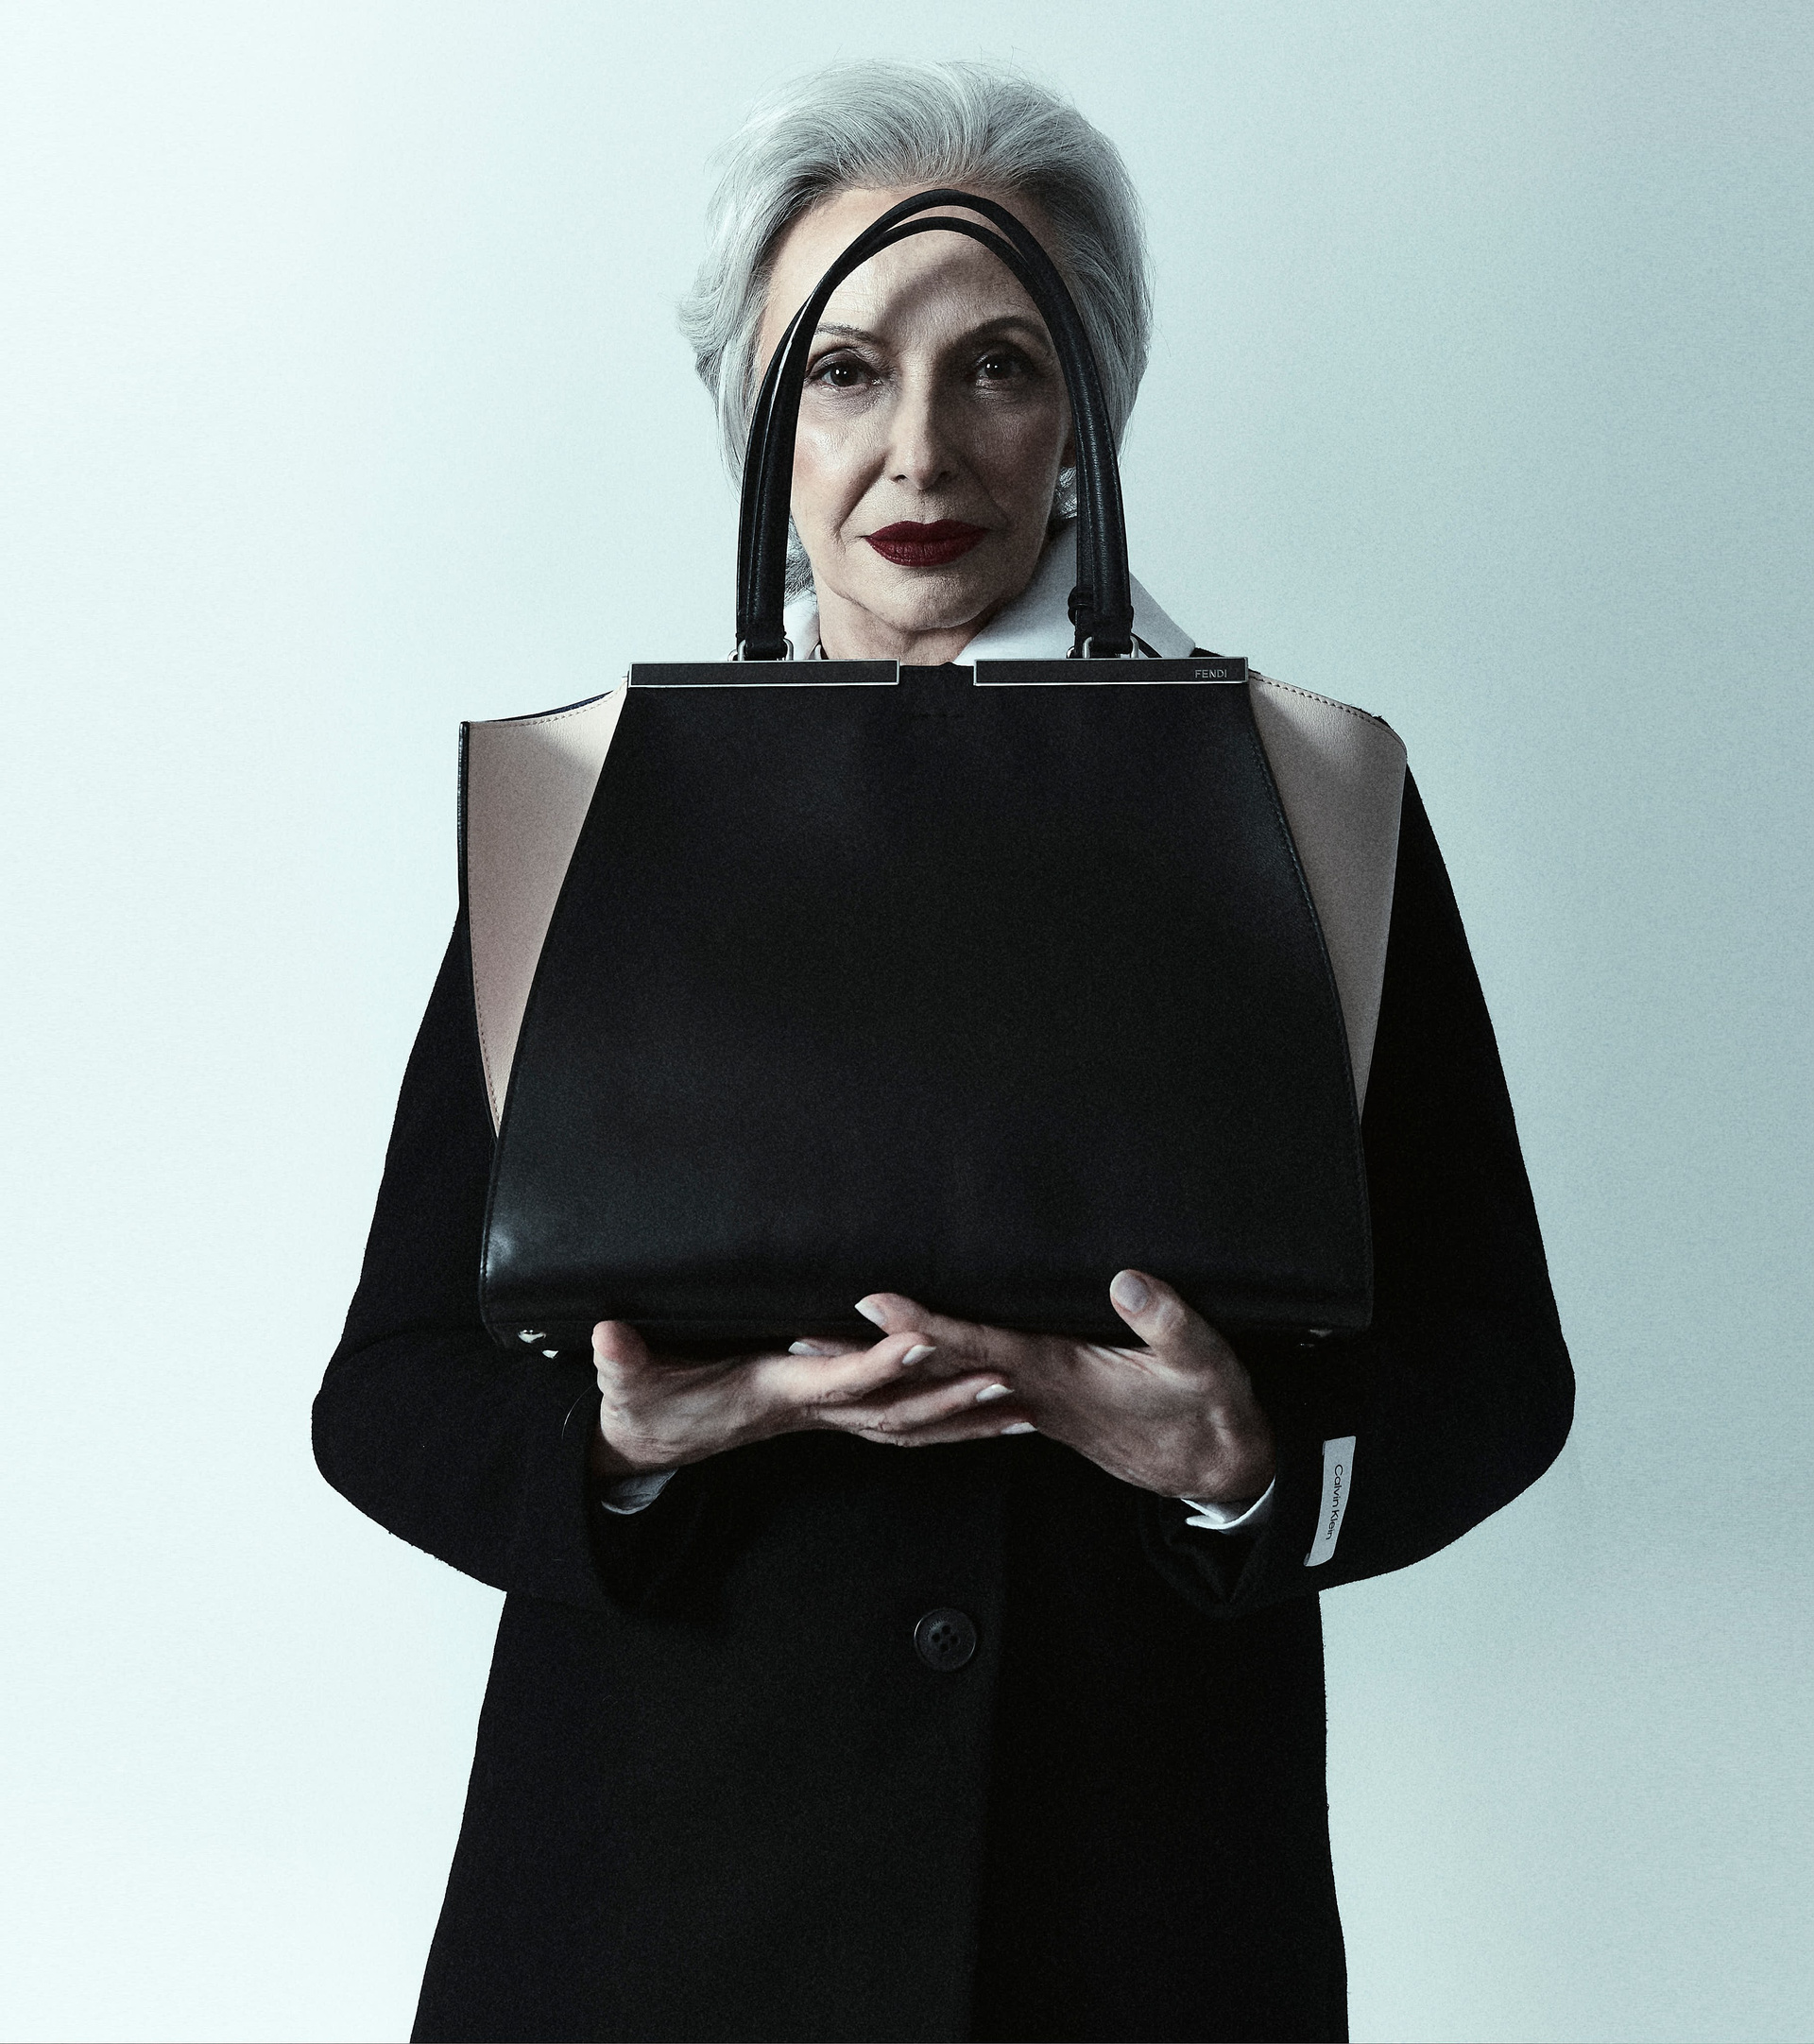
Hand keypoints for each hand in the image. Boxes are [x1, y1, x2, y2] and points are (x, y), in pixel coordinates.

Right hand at [588, 1319, 1037, 1479]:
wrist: (648, 1442)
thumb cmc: (642, 1405)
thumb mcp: (624, 1382)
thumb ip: (619, 1360)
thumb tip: (606, 1337)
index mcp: (775, 1392)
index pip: (839, 1378)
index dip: (882, 1363)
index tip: (926, 1340)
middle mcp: (812, 1411)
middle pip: (894, 1411)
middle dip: (950, 1398)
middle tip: (1010, 1379)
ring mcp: (825, 1419)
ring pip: (907, 1425)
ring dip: (964, 1418)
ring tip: (1024, 1408)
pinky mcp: (830, 1415)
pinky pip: (900, 1424)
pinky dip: (946, 1423)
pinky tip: (985, 1417)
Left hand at [843, 1271, 1275, 1503]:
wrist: (1215, 1467)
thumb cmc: (1209, 1410)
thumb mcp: (1206, 1364)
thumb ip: (1168, 1324)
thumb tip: (1127, 1281)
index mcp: (1059, 1375)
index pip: (980, 1346)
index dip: (927, 1326)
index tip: (875, 1302)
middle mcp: (1029, 1393)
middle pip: (937, 1369)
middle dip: (871, 1353)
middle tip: (804, 1333)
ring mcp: (1026, 1405)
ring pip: (940, 1387)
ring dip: (882, 1372)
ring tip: (823, 1349)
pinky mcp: (1033, 1408)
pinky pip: (961, 1398)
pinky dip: (921, 1387)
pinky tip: (893, 1377)